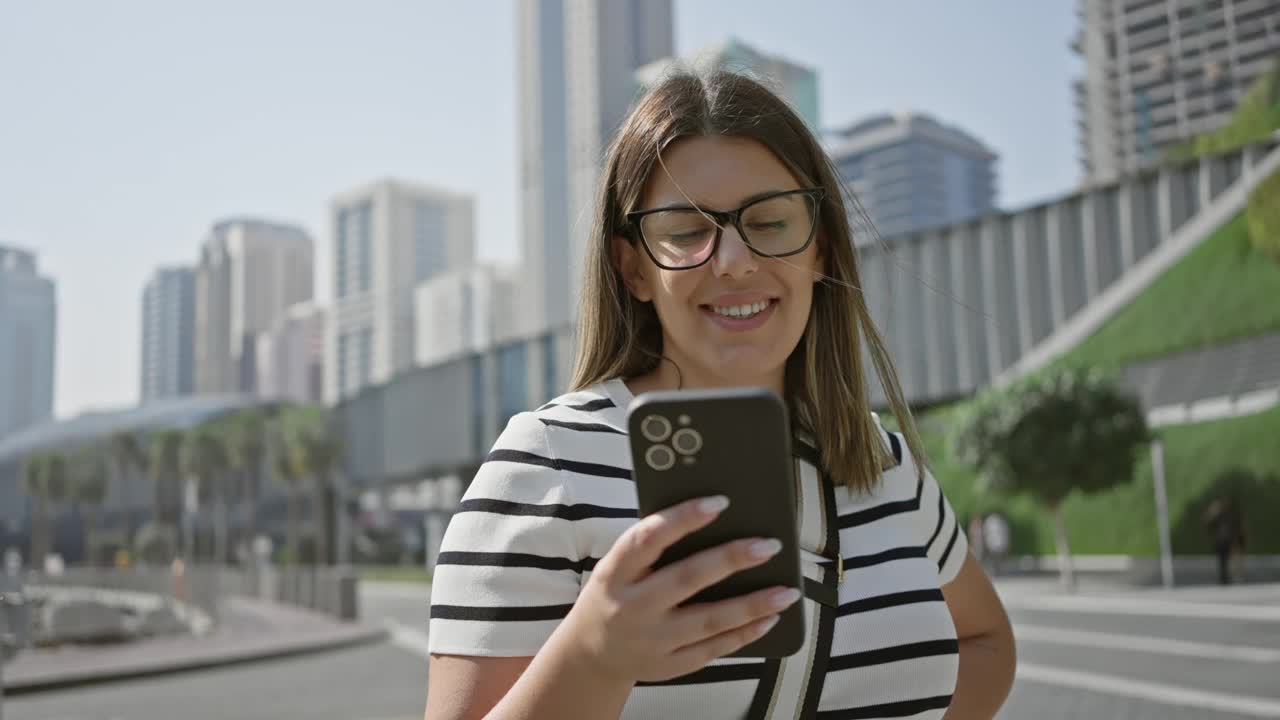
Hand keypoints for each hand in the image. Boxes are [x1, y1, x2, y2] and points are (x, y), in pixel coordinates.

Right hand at [560, 495, 801, 682]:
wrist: (590, 654)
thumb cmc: (615, 594)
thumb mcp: (618, 567)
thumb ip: (653, 546)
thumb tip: (711, 516)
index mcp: (615, 572)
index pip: (647, 539)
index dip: (682, 519)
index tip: (719, 502)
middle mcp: (632, 606)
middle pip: (686, 579)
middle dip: (730, 560)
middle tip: (768, 545)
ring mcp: (651, 640)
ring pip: (709, 620)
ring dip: (752, 604)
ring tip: (787, 591)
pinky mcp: (669, 665)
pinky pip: (713, 648)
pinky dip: (745, 633)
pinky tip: (770, 618)